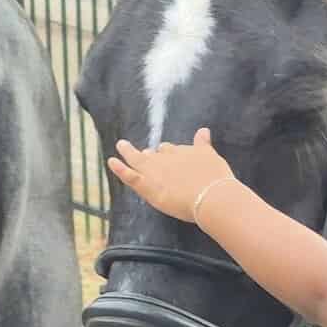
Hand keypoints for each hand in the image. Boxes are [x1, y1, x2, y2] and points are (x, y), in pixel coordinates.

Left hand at [108, 128, 236, 222]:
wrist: (210, 195)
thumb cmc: (215, 179)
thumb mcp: (212, 157)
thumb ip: (204, 144)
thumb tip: (203, 130)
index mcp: (183, 151)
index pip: (172, 149)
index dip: (168, 152)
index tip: (165, 152)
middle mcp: (167, 158)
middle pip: (156, 153)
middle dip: (150, 154)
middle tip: (145, 153)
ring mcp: (156, 171)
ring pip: (138, 159)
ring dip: (129, 152)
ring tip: (122, 146)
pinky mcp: (147, 184)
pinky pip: (129, 175)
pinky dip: (119, 168)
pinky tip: (111, 161)